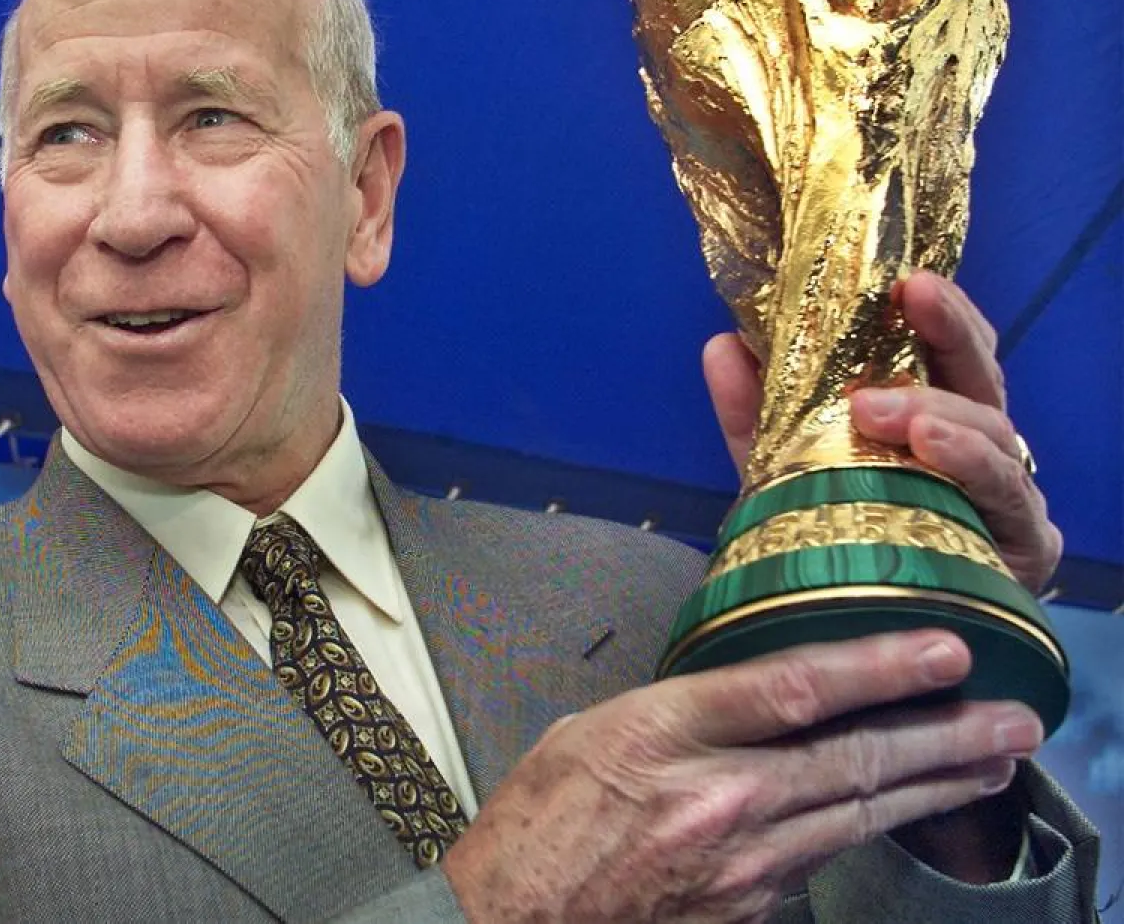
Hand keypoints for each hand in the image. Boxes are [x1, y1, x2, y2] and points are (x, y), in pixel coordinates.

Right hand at [443, 631, 1041, 922]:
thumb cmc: (536, 825)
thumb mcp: (587, 733)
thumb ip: (674, 714)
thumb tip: (737, 702)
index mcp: (665, 734)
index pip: (792, 689)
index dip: (879, 667)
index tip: (944, 650)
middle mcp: (717, 799)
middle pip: (853, 759)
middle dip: (944, 735)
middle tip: (1012, 720)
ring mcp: (740, 865)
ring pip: (857, 815)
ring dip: (933, 788)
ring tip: (990, 764)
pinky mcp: (745, 909)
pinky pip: (820, 858)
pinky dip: (867, 828)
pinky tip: (901, 814)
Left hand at [703, 270, 1060, 594]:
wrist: (866, 633)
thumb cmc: (839, 538)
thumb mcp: (785, 468)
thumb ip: (753, 412)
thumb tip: (722, 344)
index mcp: (935, 415)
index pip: (946, 349)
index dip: (934, 310)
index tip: (904, 278)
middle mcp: (980, 448)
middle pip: (981, 377)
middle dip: (948, 333)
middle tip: (913, 300)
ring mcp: (1007, 497)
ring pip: (994, 436)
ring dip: (945, 413)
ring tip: (896, 410)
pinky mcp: (1021, 550)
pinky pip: (1007, 502)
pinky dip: (971, 469)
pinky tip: (934, 449)